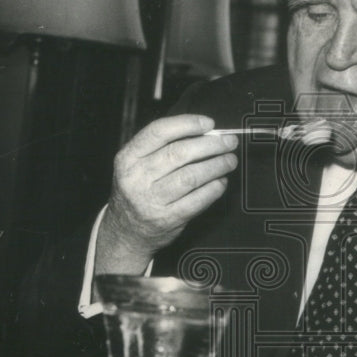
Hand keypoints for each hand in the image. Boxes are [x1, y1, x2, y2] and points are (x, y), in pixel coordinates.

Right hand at [95, 114, 238, 276]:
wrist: (126, 233)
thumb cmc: (137, 193)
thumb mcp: (136, 166)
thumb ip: (163, 148)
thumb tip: (205, 134)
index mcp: (128, 159)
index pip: (159, 132)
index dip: (187, 124)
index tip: (209, 124)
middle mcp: (137, 178)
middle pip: (179, 153)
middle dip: (211, 145)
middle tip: (228, 142)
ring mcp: (151, 200)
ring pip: (191, 176)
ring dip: (216, 166)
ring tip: (229, 161)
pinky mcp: (167, 219)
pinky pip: (197, 200)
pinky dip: (213, 189)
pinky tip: (220, 182)